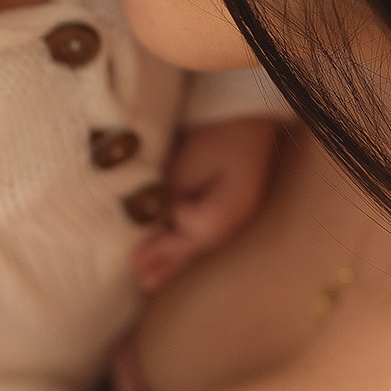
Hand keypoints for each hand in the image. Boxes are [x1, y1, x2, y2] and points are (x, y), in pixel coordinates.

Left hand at [134, 117, 278, 290]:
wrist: (250, 110)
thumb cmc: (223, 129)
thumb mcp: (195, 156)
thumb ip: (177, 187)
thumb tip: (159, 213)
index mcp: (232, 205)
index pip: (194, 230)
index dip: (167, 235)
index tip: (143, 237)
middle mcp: (236, 214)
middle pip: (197, 244)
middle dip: (167, 261)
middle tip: (140, 280)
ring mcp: (235, 209)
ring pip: (199, 240)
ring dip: (174, 258)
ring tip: (150, 281)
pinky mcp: (228, 200)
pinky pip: (201, 229)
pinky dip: (183, 243)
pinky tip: (172, 252)